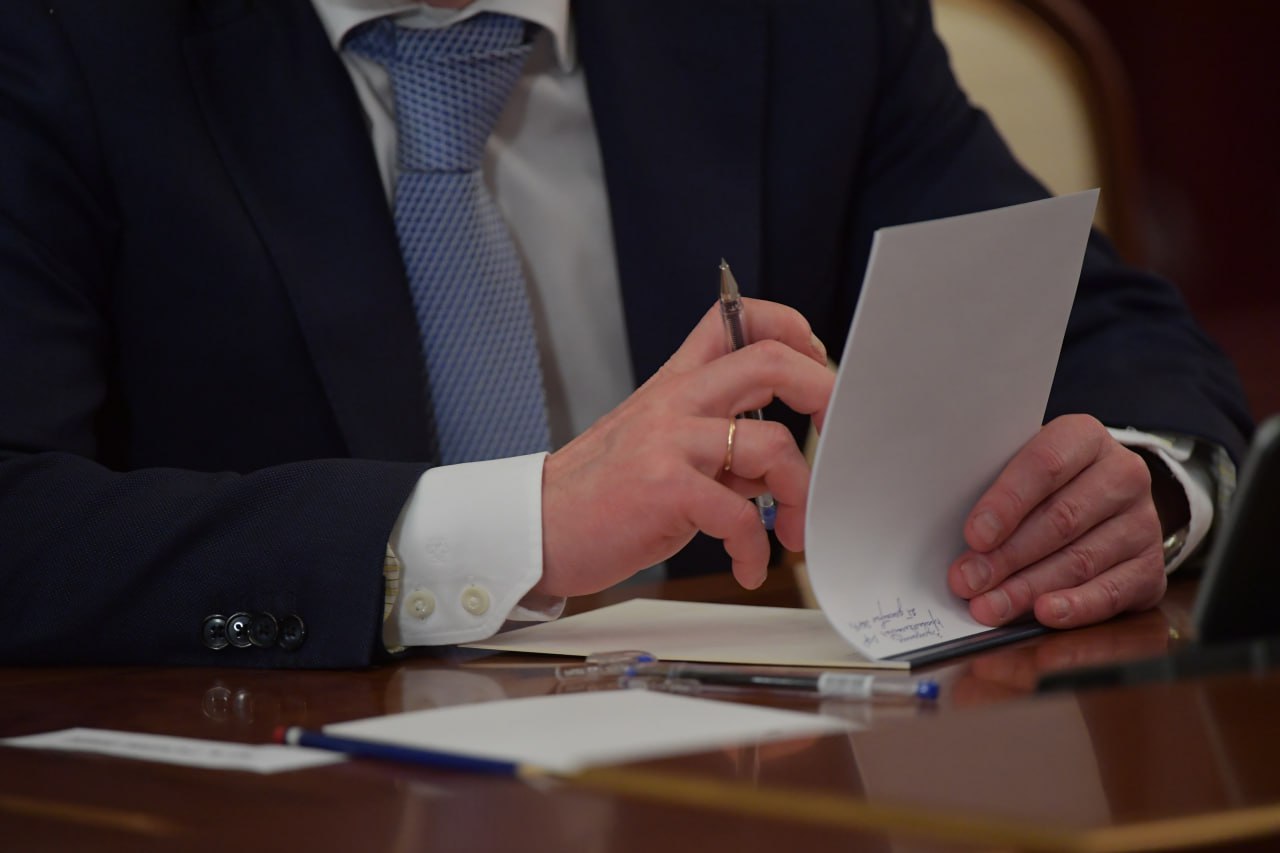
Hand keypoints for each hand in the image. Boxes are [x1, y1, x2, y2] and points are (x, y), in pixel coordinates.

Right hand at [536, 299, 831, 597]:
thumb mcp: (659, 448)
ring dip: (799, 496)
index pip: (735, 319)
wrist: (537, 527)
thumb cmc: (600, 494)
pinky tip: (748, 565)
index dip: (790, 329)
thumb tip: (781, 466)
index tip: (815, 363)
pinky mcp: (664, 489)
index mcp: (674, 383)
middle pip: (770, 361)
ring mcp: (669, 442)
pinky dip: (755, 548)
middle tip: (836, 438)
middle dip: (824, 395)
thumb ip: (719, 445)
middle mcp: (675, 401)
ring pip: (771, 445)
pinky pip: (739, 515)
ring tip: (792, 533)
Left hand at [946, 414, 1165, 628]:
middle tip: (968, 581)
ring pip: (1080, 559)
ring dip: (1028, 588)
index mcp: (1085, 438)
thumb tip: (963, 544)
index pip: (1045, 465)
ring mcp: (1142, 522)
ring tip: (989, 606)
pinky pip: (1112, 591)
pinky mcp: (1150, 567)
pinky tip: (1044, 614)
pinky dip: (1075, 606)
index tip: (974, 536)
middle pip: (1060, 519)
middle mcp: (1123, 474)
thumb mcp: (1021, 471)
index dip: (1007, 503)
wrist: (1105, 499)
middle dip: (1007, 556)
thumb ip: (997, 494)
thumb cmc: (1045, 484)